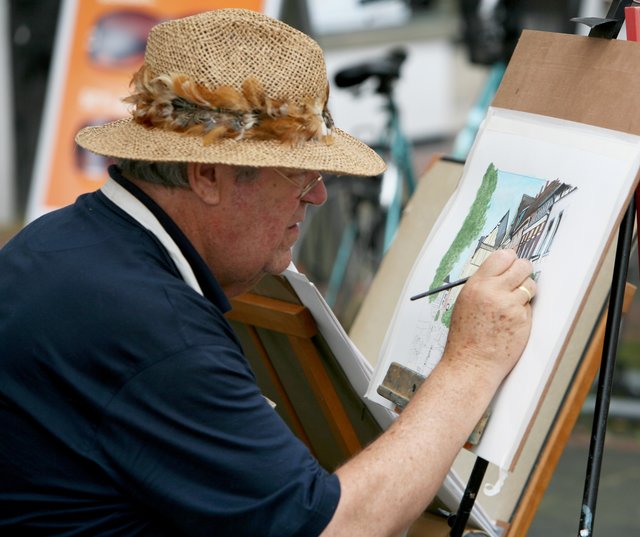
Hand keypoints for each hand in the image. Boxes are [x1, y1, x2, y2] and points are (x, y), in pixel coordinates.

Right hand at [443, 249, 534, 382]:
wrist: (472, 362)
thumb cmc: (466, 335)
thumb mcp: (466, 301)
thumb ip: (483, 284)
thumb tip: (501, 270)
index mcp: (477, 285)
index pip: (502, 256)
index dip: (510, 259)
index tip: (511, 263)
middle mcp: (494, 292)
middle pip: (522, 266)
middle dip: (523, 271)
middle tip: (519, 278)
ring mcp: (510, 306)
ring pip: (530, 285)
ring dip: (526, 291)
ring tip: (513, 303)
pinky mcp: (523, 320)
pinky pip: (530, 306)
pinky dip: (524, 310)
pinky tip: (511, 320)